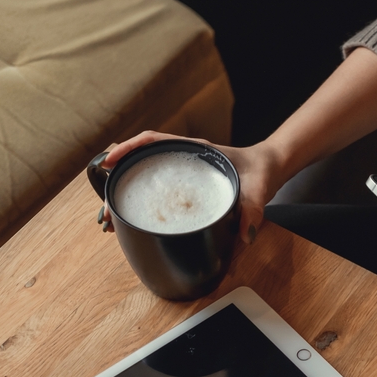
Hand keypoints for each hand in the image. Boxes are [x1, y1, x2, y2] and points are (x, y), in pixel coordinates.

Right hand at [99, 131, 285, 243]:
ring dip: (124, 195)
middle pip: (138, 162)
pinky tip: (132, 221)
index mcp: (194, 149)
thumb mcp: (258, 189)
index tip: (108, 163)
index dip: (126, 150)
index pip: (151, 141)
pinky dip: (139, 203)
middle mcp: (182, 157)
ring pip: (142, 177)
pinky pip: (154, 188)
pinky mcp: (184, 185)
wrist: (270, 167)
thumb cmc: (261, 171)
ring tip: (111, 222)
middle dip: (116, 183)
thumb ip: (254, 209)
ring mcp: (181, 170)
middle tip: (107, 213)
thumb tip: (246, 235)